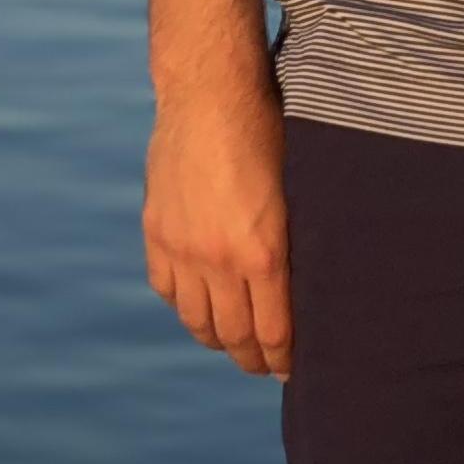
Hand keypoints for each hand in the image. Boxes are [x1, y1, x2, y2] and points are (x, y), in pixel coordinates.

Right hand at [142, 66, 291, 378]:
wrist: (210, 93)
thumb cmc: (269, 133)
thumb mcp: (298, 192)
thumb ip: (294, 244)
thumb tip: (307, 290)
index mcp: (264, 253)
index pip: (274, 333)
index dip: (284, 359)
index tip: (292, 370)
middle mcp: (219, 260)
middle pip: (234, 336)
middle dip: (253, 358)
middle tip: (265, 364)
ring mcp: (183, 248)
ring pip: (197, 321)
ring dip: (218, 339)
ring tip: (233, 342)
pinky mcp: (157, 231)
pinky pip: (167, 289)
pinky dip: (185, 304)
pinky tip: (200, 304)